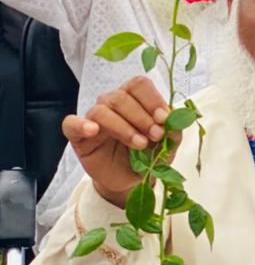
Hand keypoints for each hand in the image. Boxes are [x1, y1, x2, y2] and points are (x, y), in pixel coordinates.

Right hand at [62, 76, 173, 207]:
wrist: (131, 180)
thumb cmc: (148, 155)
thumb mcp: (168, 144)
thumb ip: (173, 130)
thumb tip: (173, 119)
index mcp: (134, 99)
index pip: (139, 84)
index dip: (152, 99)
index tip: (164, 118)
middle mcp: (112, 104)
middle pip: (122, 96)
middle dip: (142, 117)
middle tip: (156, 136)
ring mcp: (93, 118)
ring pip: (102, 110)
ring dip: (124, 127)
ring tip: (139, 144)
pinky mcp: (78, 136)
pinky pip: (71, 123)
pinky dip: (82, 124)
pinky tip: (94, 131)